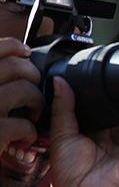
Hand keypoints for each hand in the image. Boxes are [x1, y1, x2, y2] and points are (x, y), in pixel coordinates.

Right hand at [0, 38, 45, 152]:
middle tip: (33, 91)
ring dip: (37, 103)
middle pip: (16, 67)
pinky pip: (25, 125)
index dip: (13, 47)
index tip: (25, 52)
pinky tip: (22, 139)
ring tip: (33, 115)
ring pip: (26, 91)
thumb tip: (18, 53)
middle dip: (33, 78)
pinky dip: (30, 134)